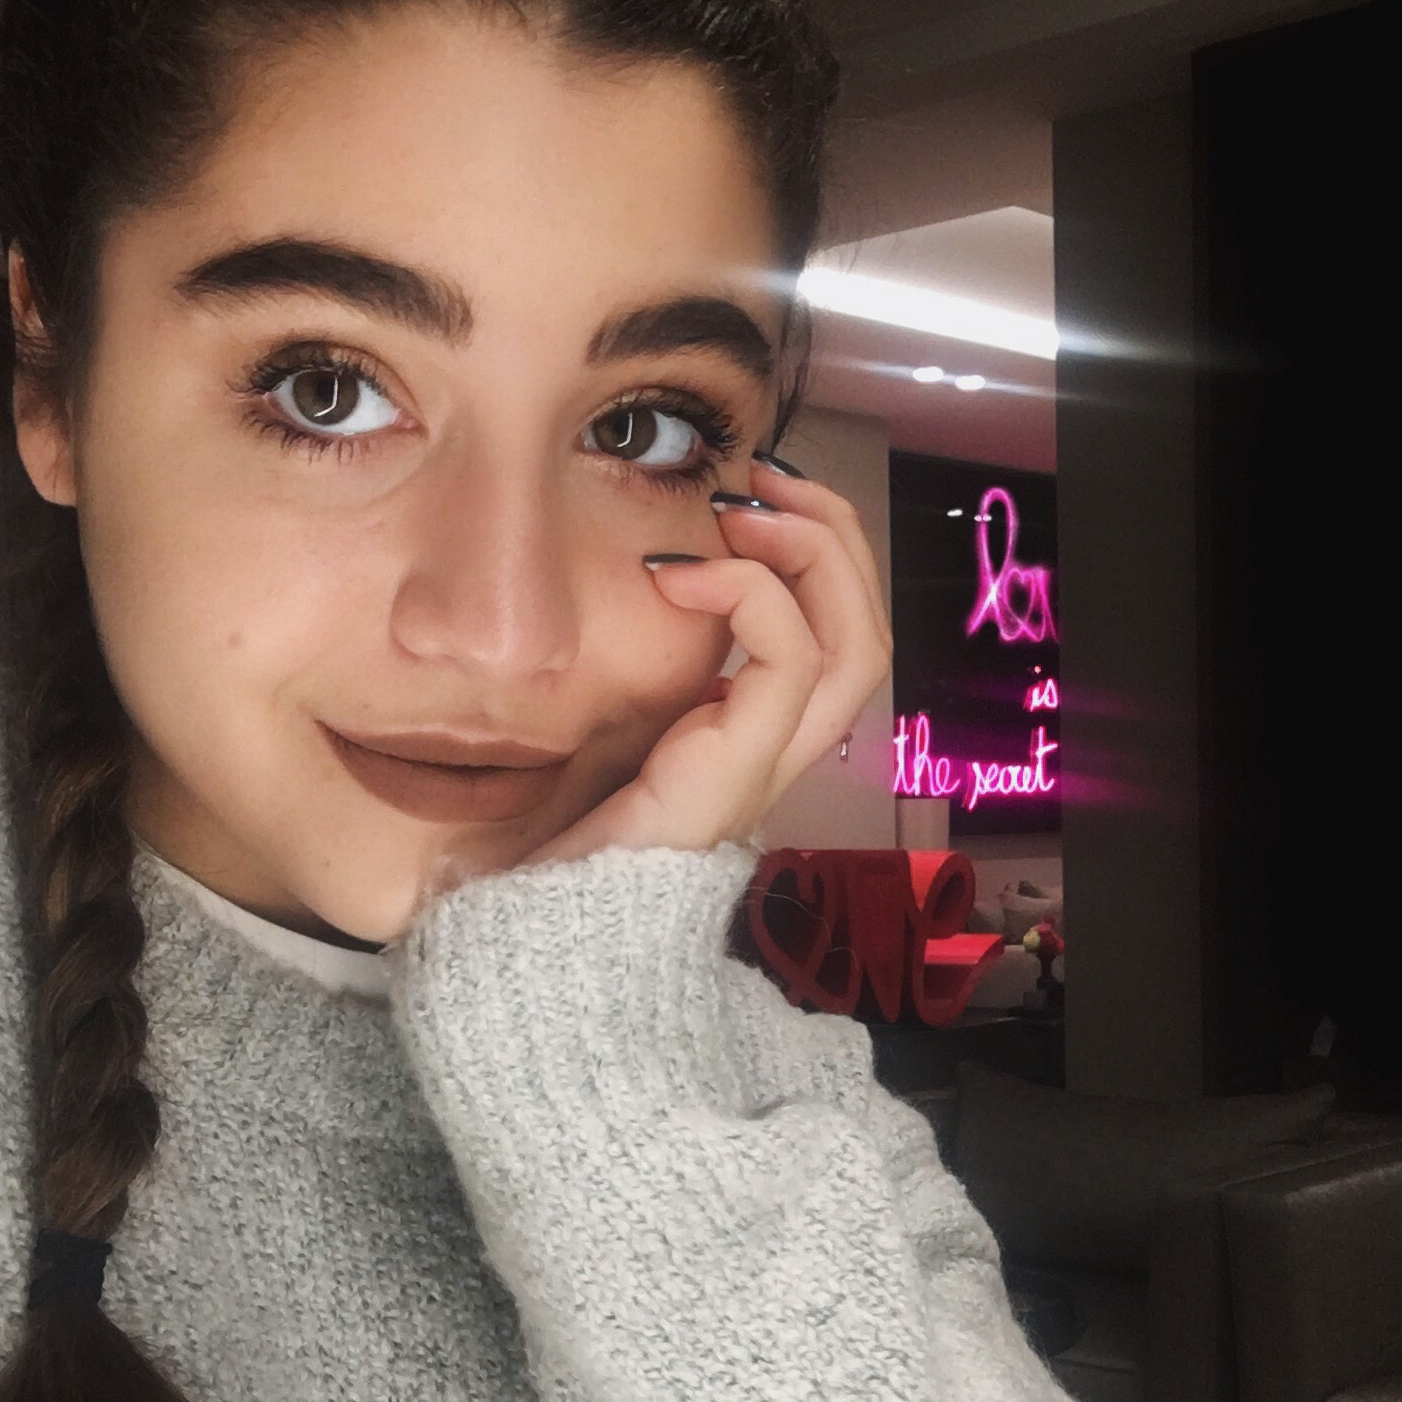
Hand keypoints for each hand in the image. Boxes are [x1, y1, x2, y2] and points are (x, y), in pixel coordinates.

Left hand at [528, 456, 891, 862]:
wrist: (534, 921)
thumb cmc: (553, 832)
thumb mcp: (600, 718)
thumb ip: (635, 659)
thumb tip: (630, 565)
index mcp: (752, 733)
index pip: (837, 634)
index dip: (816, 550)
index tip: (746, 495)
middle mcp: (777, 751)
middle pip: (867, 631)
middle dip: (832, 534)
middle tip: (764, 480)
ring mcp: (765, 768)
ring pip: (856, 646)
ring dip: (811, 554)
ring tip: (739, 513)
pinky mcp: (737, 776)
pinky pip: (788, 666)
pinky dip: (748, 596)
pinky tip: (677, 574)